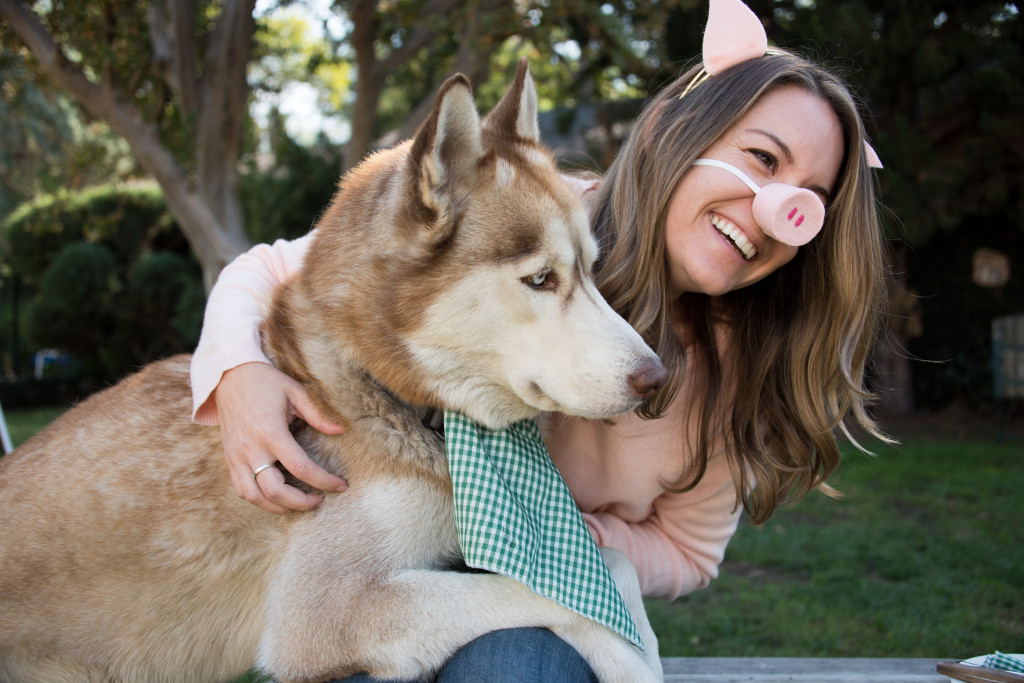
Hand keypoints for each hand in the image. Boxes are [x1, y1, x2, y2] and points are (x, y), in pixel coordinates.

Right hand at [214, 362, 346, 512]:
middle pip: (275, 491)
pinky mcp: (229, 459)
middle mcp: (251, 449)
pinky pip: (242, 490)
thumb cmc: (265, 382)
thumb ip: (318, 414)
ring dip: (279, 506)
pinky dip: (260, 499)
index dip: (324, 481)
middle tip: (319, 500)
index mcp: (270, 432)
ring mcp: (237, 457)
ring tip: (299, 502)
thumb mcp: (295, 392)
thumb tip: (340, 431)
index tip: (340, 486)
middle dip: (301, 503)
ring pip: (255, 497)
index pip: (300, 467)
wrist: (229, 376)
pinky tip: (276, 496)